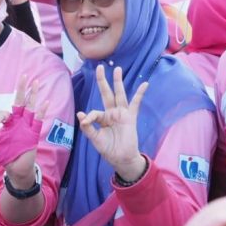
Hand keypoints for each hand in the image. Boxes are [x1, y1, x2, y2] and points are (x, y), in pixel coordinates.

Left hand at [0, 75, 47, 188]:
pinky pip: (39, 120)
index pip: (4, 113)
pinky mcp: (34, 133)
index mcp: (8, 123)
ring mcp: (27, 126)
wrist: (16, 168)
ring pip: (31, 107)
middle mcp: (19, 121)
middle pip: (20, 101)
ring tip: (36, 82)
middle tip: (24, 75)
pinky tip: (46, 102)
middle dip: (22, 89)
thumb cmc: (5, 154)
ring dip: (33, 95)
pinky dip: (42, 111)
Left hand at [77, 65, 147, 181]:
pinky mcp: (130, 117)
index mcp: (102, 118)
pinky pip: (136, 104)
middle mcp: (112, 113)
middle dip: (103, 81)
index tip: (86, 122)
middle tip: (100, 67)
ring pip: (120, 95)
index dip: (89, 116)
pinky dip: (140, 94)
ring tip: (118, 69)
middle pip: (107, 93)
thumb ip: (88, 127)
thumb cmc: (108, 149)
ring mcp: (122, 114)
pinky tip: (145, 84)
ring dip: (118, 82)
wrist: (122, 159)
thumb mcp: (95, 139)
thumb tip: (80, 114)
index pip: (95, 112)